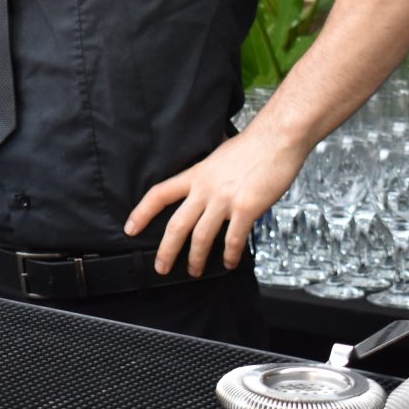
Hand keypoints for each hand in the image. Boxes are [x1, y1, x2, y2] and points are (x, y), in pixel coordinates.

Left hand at [123, 126, 309, 277]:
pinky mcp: (246, 208)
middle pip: (177, 224)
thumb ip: (209, 173)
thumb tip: (205, 181)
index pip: (159, 194)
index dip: (142, 212)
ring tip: (194, 271)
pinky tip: (228, 263)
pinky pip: (233, 239)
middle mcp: (205, 188)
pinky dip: (229, 254)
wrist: (277, 138)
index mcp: (196, 174)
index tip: (130, 228)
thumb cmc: (253, 145)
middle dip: (166, 250)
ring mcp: (225, 199)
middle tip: (161, 267)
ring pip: (201, 236)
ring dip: (196, 258)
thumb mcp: (219, 156)